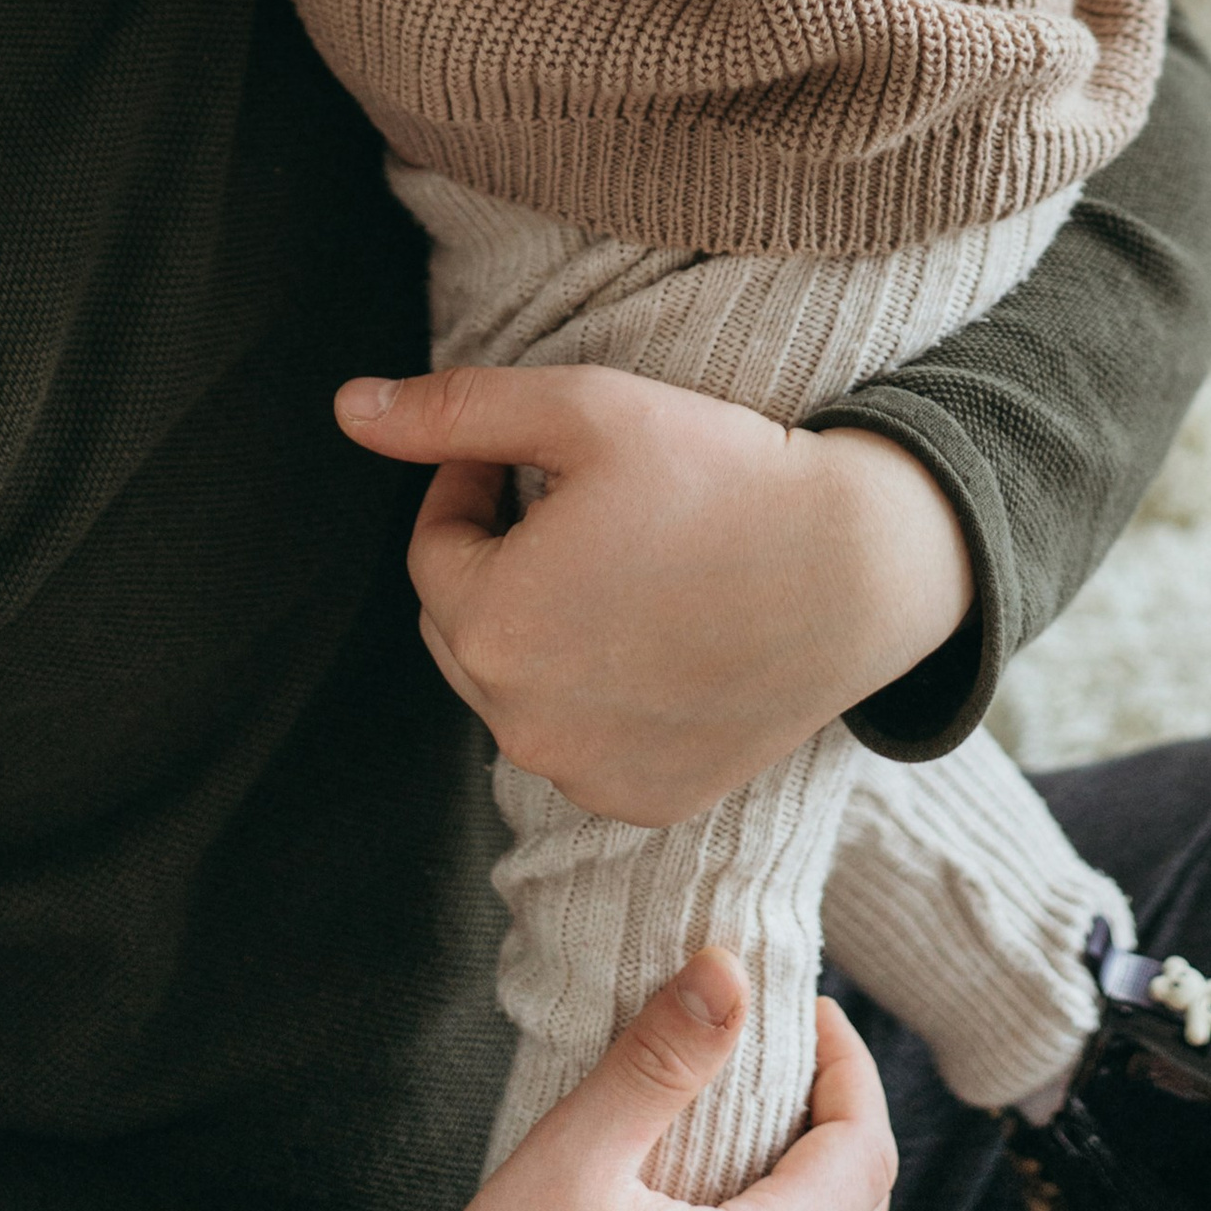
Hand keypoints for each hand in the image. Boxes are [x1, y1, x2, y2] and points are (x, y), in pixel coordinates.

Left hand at [335, 365, 974, 823]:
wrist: (862, 569)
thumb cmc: (721, 476)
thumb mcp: (582, 409)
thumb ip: (454, 411)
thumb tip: (348, 408)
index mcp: (491, 626)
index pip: (433, 545)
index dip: (472, 482)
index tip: (530, 452)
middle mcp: (522, 724)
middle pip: (463, 624)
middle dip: (497, 560)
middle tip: (576, 505)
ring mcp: (585, 775)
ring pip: (517, 686)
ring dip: (540, 627)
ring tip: (619, 565)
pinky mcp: (645, 802)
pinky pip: (579, 742)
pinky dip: (595, 693)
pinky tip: (656, 635)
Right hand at [395, 951, 895, 1210]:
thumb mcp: (570, 1166)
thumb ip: (656, 1064)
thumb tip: (727, 973)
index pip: (865, 1151)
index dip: (849, 1064)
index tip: (804, 1006)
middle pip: (862, 1205)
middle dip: (835, 1112)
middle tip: (777, 1045)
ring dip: (808, 1176)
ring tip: (740, 1109)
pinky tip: (714, 1197)